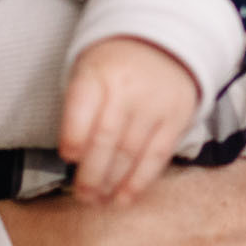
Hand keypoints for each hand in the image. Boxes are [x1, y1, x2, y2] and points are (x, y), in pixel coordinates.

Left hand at [60, 37, 197, 204]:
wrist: (163, 44)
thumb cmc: (114, 66)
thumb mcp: (88, 69)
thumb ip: (79, 107)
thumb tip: (74, 156)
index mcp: (99, 72)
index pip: (82, 106)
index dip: (73, 136)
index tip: (68, 157)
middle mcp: (128, 88)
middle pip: (106, 137)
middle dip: (91, 173)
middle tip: (82, 195)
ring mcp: (155, 104)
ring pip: (131, 152)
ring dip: (112, 183)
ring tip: (99, 201)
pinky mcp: (176, 119)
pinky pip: (157, 157)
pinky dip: (139, 182)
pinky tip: (125, 198)